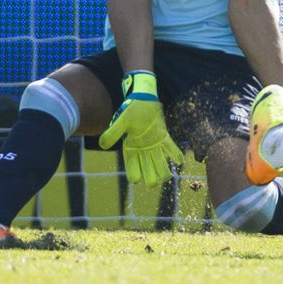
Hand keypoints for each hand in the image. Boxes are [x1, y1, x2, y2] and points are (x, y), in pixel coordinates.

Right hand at [98, 70, 183, 185]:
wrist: (143, 99)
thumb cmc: (130, 110)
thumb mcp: (121, 122)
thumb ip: (113, 133)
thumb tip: (102, 145)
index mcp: (130, 147)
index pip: (131, 164)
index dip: (133, 172)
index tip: (135, 181)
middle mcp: (142, 148)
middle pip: (146, 166)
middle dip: (150, 176)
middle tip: (152, 183)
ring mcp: (154, 143)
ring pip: (159, 160)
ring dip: (163, 169)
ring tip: (166, 177)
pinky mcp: (163, 136)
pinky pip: (170, 147)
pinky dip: (175, 154)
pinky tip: (180, 161)